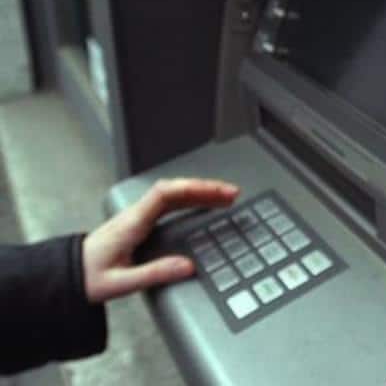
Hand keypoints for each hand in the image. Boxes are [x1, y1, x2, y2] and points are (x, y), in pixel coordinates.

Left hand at [83, 178, 238, 302]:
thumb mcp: (121, 283)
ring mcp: (139, 215)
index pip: (166, 194)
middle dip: (206, 188)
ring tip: (227, 197)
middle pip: (175, 190)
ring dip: (200, 192)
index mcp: (132, 223)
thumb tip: (189, 266)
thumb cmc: (88, 278)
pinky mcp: (141, 221)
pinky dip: (191, 199)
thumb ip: (155, 273)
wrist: (66, 276)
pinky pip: (171, 203)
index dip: (194, 189)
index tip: (218, 194)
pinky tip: (204, 204)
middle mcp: (136, 214)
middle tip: (233, 194)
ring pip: (174, 194)